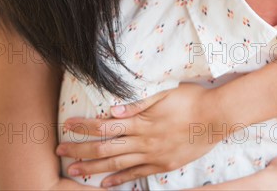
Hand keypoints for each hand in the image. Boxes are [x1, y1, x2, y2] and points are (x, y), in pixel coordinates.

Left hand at [57, 84, 219, 184]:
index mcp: (143, 121)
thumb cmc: (191, 99)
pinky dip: (119, 180)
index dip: (84, 127)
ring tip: (73, 170)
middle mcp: (144, 141)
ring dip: (93, 168)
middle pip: (105, 148)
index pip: (105, 126)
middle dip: (80, 149)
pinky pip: (137, 175)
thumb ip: (137, 104)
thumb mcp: (164, 94)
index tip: (67, 125)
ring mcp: (154, 156)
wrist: (216, 118)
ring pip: (117, 165)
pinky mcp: (163, 165)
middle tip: (60, 150)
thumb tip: (112, 111)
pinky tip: (105, 184)